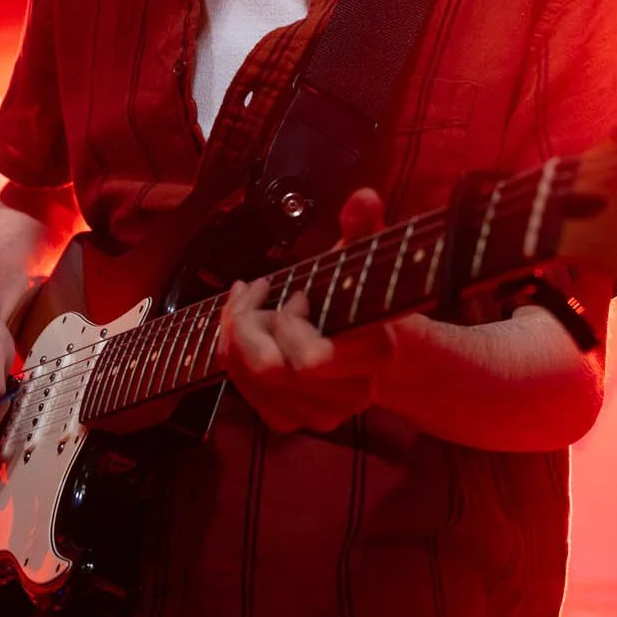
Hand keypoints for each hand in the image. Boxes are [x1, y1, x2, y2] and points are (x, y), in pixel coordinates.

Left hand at [217, 187, 396, 434]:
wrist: (382, 349)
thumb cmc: (366, 297)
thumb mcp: (365, 259)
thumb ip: (364, 229)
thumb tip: (363, 197)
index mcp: (372, 357)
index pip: (309, 361)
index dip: (288, 324)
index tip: (298, 295)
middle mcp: (348, 395)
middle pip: (268, 370)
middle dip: (250, 324)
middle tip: (260, 294)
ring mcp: (319, 414)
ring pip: (250, 380)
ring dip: (237, 334)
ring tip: (253, 304)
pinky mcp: (293, 419)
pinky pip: (245, 393)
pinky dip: (233, 355)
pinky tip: (243, 326)